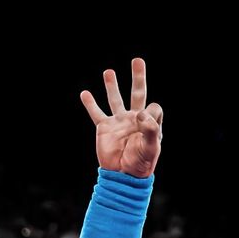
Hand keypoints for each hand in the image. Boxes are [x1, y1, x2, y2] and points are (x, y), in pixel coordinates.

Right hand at [81, 57, 162, 178]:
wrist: (123, 176)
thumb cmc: (141, 163)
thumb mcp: (151, 148)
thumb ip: (150, 129)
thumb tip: (141, 113)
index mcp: (150, 123)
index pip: (153, 107)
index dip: (150, 111)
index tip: (142, 120)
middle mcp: (135, 119)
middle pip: (138, 93)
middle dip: (138, 77)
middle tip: (137, 60)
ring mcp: (119, 122)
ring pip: (115, 99)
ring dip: (112, 85)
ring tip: (109, 72)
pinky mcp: (104, 128)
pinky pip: (96, 113)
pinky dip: (90, 103)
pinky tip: (85, 93)